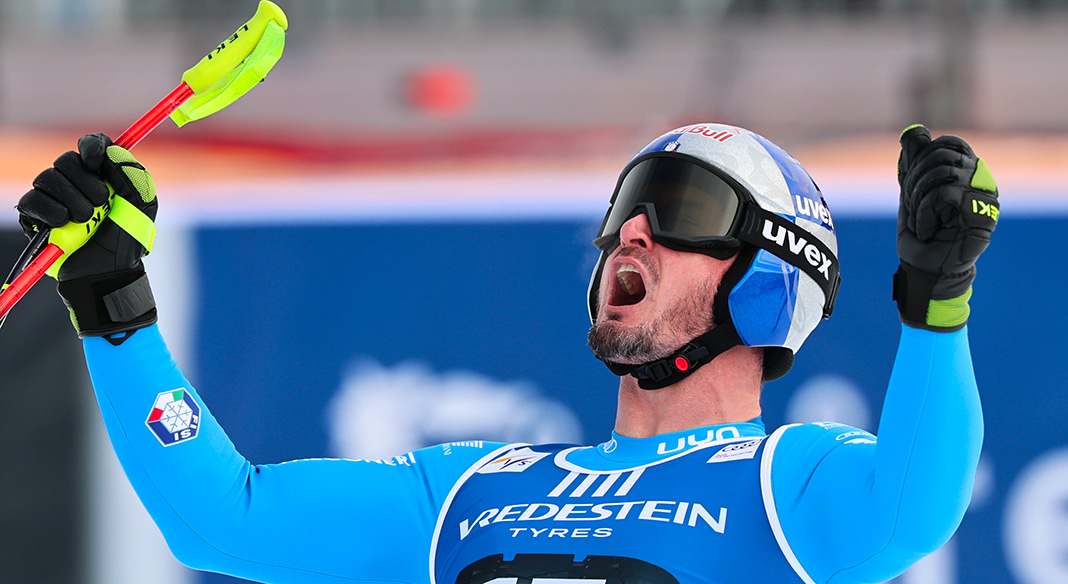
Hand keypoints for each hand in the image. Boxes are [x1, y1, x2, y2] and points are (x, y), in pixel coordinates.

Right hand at [16, 133, 157, 339]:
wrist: (107, 273)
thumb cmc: (126, 241)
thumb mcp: (143, 208)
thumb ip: (134, 176)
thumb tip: (112, 152)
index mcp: (103, 175)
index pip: (93, 145)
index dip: (92, 147)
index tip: (96, 161)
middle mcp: (76, 182)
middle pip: (66, 159)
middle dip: (85, 182)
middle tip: (100, 203)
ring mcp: (54, 198)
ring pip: (47, 177)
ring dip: (71, 200)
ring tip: (85, 220)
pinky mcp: (36, 216)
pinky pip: (32, 200)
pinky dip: (50, 211)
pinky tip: (63, 224)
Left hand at [893, 124, 998, 330]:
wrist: (924, 268)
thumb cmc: (921, 232)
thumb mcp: (911, 191)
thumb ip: (914, 162)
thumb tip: (914, 131)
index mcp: (969, 171)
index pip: (948, 144)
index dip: (922, 160)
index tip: (912, 186)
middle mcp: (983, 180)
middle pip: (941, 157)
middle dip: (915, 182)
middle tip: (914, 208)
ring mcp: (986, 198)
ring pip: (941, 175)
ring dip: (917, 201)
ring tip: (921, 221)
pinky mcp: (982, 217)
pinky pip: (944, 195)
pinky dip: (924, 213)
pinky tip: (927, 230)